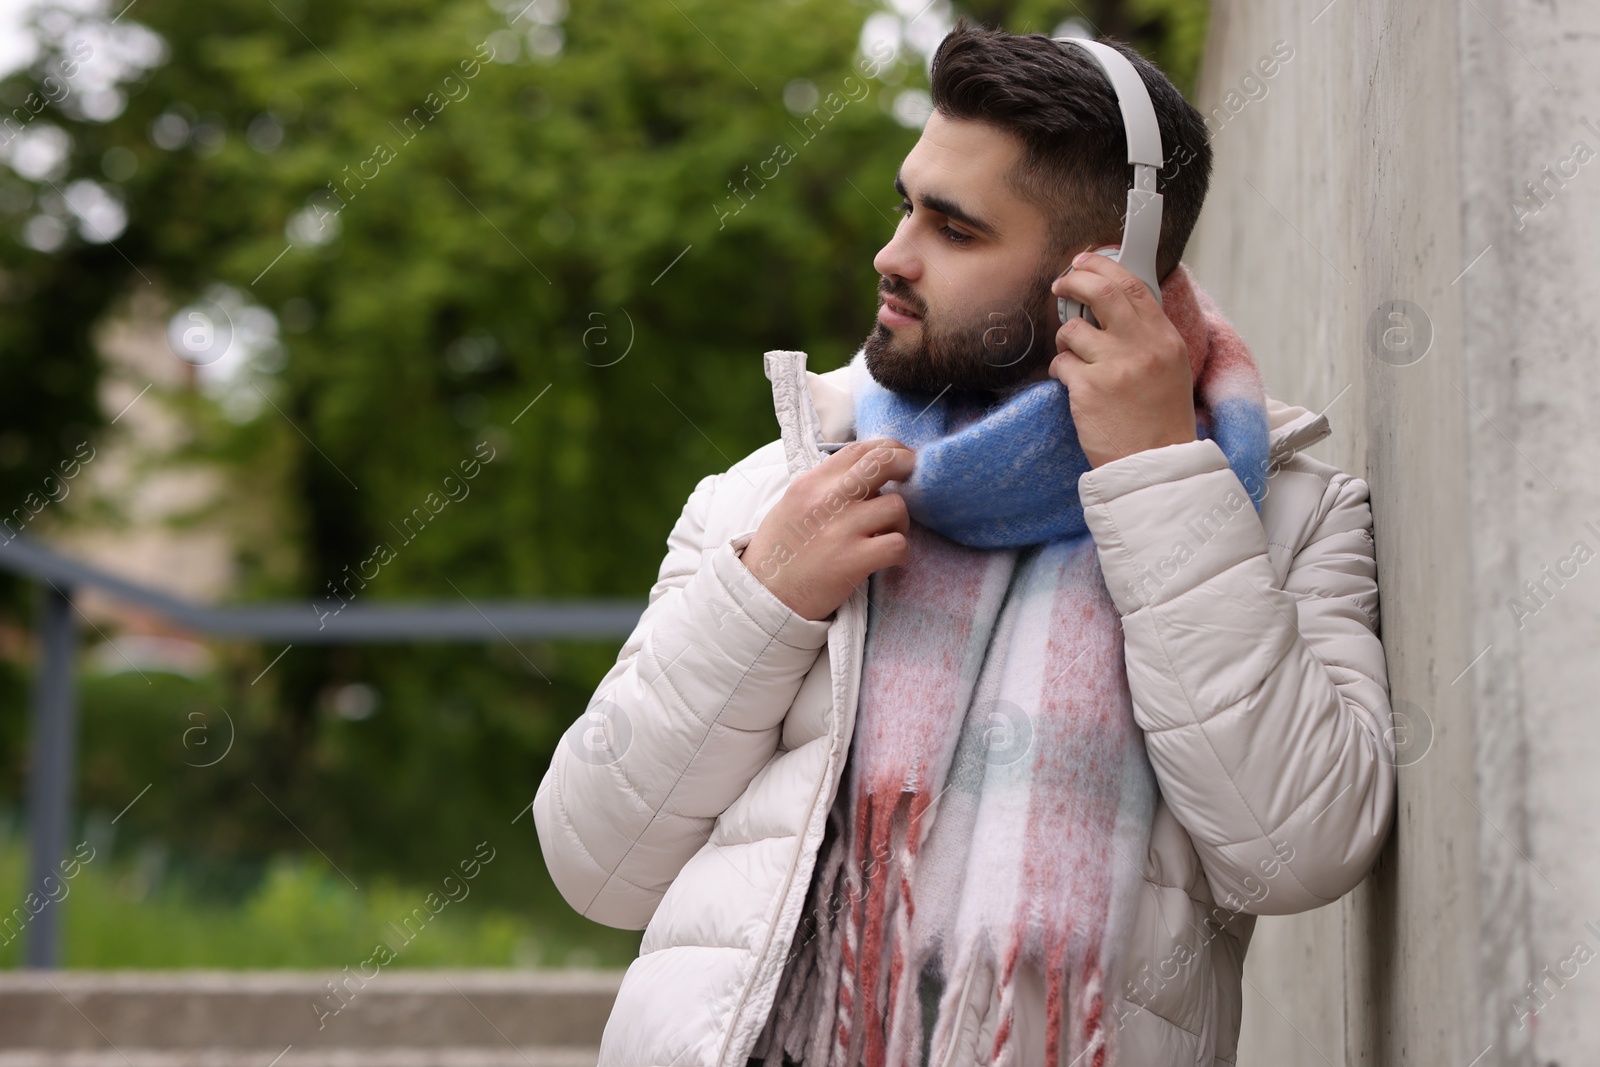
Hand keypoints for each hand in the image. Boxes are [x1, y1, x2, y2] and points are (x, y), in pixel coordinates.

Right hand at [740, 439, 914, 620]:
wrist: (762, 596)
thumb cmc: (782, 551)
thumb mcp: (793, 504)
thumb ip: (826, 486)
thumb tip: (867, 472)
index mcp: (811, 484)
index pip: (858, 450)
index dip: (888, 448)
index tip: (899, 457)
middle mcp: (826, 501)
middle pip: (883, 463)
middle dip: (906, 465)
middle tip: (912, 478)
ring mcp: (841, 530)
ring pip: (897, 507)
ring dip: (900, 522)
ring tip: (886, 534)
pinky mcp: (853, 561)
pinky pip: (898, 545)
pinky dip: (900, 552)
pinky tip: (887, 558)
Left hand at [1049, 253, 1196, 467]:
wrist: (1155, 463)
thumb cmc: (1160, 419)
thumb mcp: (1171, 368)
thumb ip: (1147, 335)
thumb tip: (1115, 301)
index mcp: (1165, 339)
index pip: (1134, 286)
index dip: (1104, 267)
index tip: (1086, 262)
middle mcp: (1142, 347)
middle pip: (1101, 292)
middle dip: (1075, 280)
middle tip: (1061, 284)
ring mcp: (1114, 367)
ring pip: (1072, 330)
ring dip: (1065, 339)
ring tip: (1073, 357)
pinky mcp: (1088, 388)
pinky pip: (1061, 364)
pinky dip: (1060, 371)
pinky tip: (1072, 385)